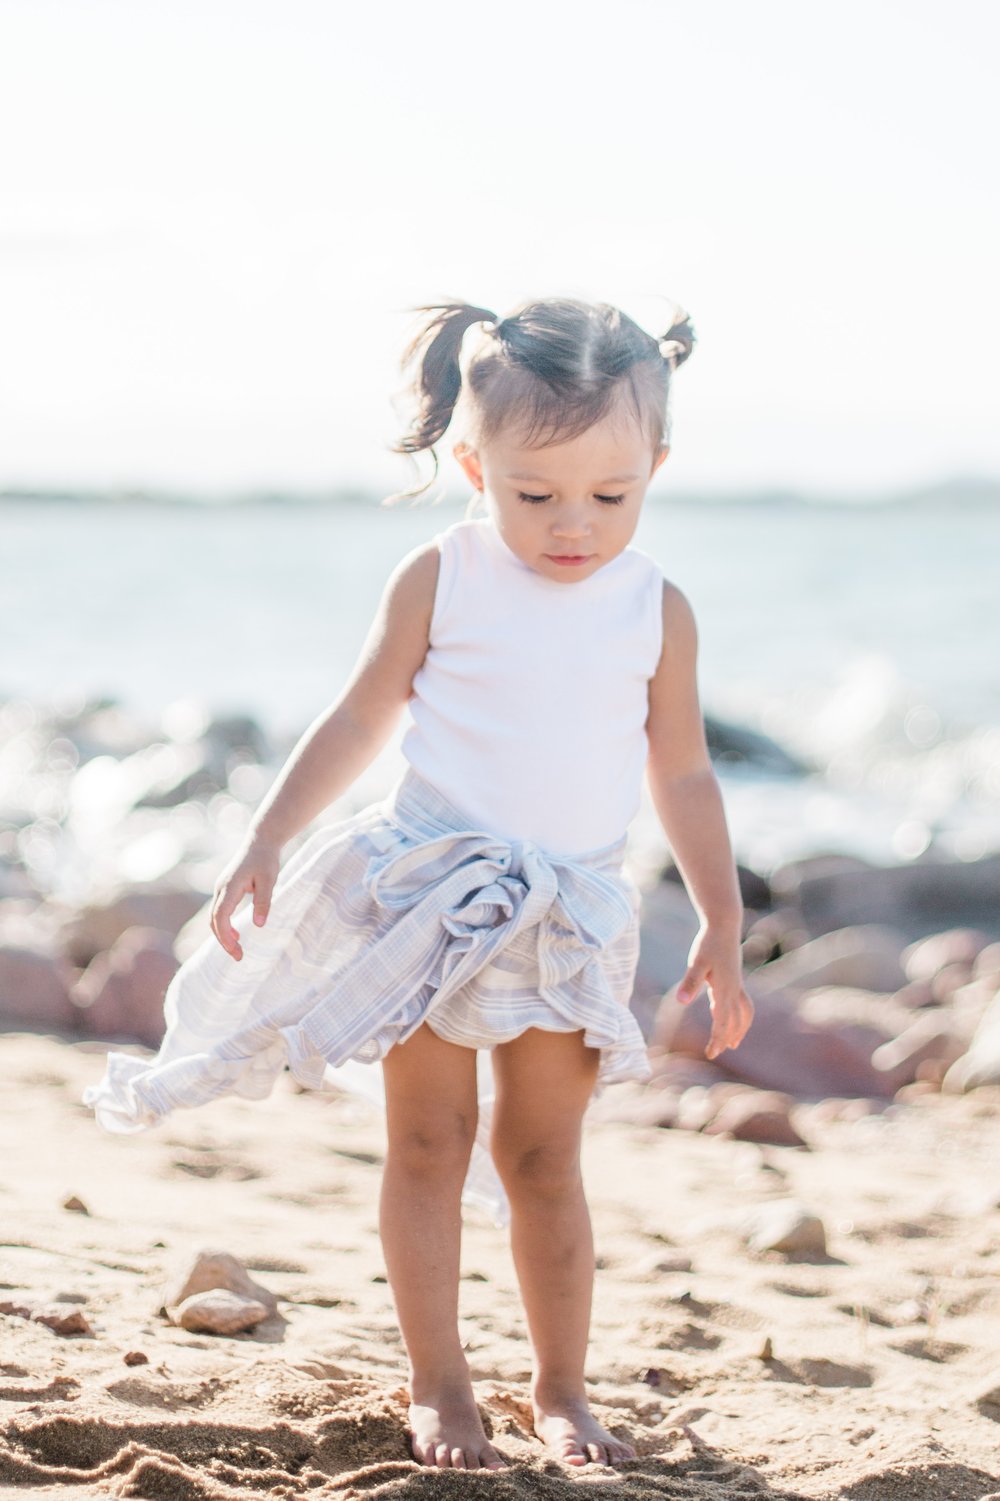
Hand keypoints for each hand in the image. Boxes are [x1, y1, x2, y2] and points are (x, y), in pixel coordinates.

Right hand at [210, 838, 281, 960]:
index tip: (237, 951)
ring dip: (223, 935)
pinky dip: (224, 926)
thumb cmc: (266, 860)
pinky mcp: (225, 889)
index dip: (225, 936)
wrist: (261, 842)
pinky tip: (235, 935)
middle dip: (223, 941)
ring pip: (215, 917)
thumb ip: (264, 902)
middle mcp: (221, 888)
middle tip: (239, 957)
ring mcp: (221, 888)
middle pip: (214, 920)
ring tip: (237, 950)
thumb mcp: (270, 880)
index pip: (221, 916)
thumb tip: (259, 925)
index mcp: (230, 886)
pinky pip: (219, 911)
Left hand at [675, 921, 753, 1058]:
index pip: (722, 1022)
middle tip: (715, 1053)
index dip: (717, 1039)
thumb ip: (690, 983)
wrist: (724, 925)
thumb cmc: (708, 943)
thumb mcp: (696, 963)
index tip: (711, 1054)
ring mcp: (737, 984)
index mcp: (725, 991)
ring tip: (734, 1043)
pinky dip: (740, 1015)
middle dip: (726, 1038)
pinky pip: (743, 1003)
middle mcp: (734, 990)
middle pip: (734, 1021)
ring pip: (744, 1013)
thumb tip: (681, 1001)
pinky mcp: (735, 978)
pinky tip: (727, 1015)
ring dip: (740, 1029)